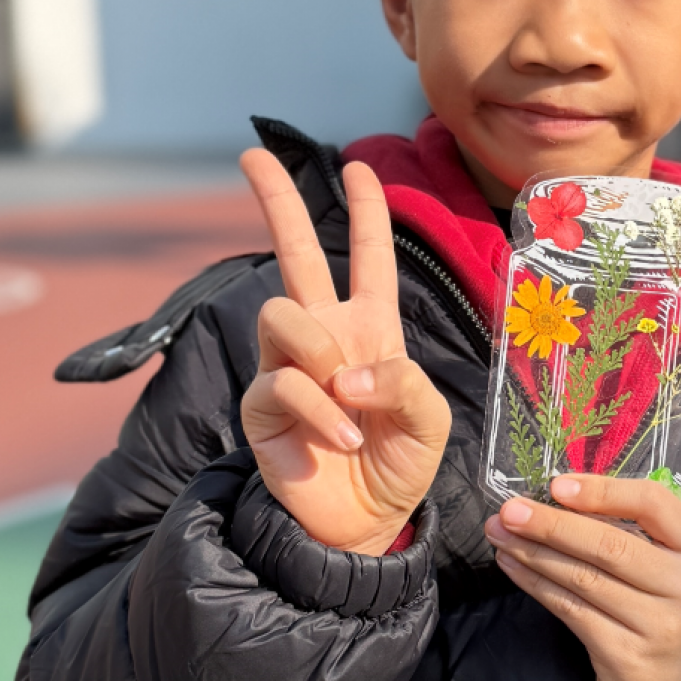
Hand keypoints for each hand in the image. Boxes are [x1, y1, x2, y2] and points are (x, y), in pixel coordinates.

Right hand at [237, 148, 451, 557]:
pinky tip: (339, 437)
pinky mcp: (262, 405)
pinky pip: (283, 382)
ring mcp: (287, 366)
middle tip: (250, 156)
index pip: (367, 259)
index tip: (356, 168)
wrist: (364, 525)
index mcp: (370, 329)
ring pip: (282, 312)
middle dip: (276, 201)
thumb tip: (346, 372)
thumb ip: (403, 383)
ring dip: (318, 352)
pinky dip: (320, 411)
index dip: (365, 213)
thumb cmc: (399, 464)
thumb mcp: (429, 421)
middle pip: (294, 254)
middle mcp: (324, 337)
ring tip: (344, 397)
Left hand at [484, 472, 680, 680]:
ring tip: (500, 535)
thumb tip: (554, 498)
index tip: (556, 486)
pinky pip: (571, 611)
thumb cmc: (661, 602)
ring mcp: (660, 624)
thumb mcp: (665, 559)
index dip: (602, 491)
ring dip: (534, 553)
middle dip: (551, 525)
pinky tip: (513, 568)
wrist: (679, 680)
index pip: (653, 503)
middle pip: (610, 545)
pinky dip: (536, 585)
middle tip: (509, 511)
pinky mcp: (627, 656)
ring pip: (583, 579)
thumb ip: (627, 527)